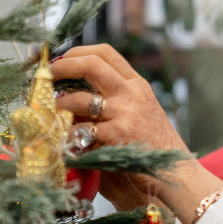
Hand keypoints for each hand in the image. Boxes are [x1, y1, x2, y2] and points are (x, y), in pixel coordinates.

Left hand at [51, 44, 222, 223]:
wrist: (176, 172)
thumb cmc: (154, 146)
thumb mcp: (141, 112)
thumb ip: (116, 98)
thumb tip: (76, 90)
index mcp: (137, 84)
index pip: (105, 53)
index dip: (77, 51)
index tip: (60, 59)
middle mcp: (132, 93)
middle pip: (91, 65)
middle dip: (62, 67)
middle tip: (45, 77)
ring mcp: (125, 113)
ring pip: (79, 100)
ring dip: (58, 107)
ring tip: (49, 115)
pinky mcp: (117, 136)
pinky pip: (80, 132)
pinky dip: (66, 137)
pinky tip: (61, 142)